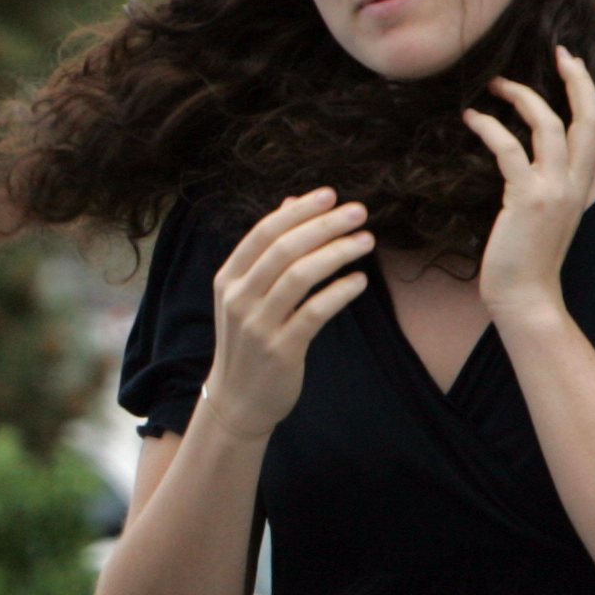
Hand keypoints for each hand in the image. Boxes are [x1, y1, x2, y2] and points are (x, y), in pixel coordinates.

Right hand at [200, 189, 372, 439]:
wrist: (238, 400)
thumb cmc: (249, 341)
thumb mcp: (246, 295)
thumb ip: (267, 251)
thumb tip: (291, 202)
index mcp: (228, 278)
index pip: (264, 232)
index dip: (299, 210)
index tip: (330, 195)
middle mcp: (239, 298)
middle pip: (284, 249)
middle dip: (325, 225)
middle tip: (359, 212)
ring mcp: (257, 325)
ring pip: (301, 276)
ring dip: (338, 253)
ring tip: (366, 241)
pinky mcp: (281, 350)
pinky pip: (315, 312)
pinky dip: (340, 292)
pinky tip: (359, 282)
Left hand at [462, 47, 594, 316]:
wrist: (527, 299)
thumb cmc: (526, 262)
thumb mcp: (543, 216)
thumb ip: (541, 185)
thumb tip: (521, 160)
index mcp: (580, 186)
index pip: (593, 127)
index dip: (585, 90)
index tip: (570, 63)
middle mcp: (573, 183)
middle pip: (585, 117)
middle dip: (574, 79)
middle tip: (555, 51)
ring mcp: (553, 190)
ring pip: (546, 125)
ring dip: (519, 97)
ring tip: (493, 84)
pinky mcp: (526, 199)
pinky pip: (509, 149)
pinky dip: (490, 128)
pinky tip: (472, 118)